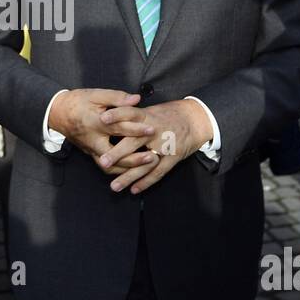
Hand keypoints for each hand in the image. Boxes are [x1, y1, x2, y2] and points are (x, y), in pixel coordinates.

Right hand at [50, 89, 157, 174]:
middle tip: (153, 158)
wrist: (57, 114)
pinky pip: (106, 168)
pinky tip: (135, 170)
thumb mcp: (95, 94)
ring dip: (129, 169)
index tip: (152, 130)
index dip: (135, 129)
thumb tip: (136, 99)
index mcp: (95, 123)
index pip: (118, 127)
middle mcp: (93, 140)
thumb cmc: (78, 101)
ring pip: (110, 167)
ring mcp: (91, 150)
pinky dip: (120, 171)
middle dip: (134, 159)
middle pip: (114, 155)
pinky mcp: (91, 155)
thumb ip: (117, 97)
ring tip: (147, 166)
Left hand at [98, 99, 212, 194]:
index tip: (103, 118)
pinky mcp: (174, 156)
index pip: (130, 113)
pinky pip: (159, 172)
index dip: (117, 114)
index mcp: (148, 116)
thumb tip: (111, 117)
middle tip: (103, 162)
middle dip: (118, 153)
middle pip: (134, 142)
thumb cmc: (170, 114)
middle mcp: (155, 130)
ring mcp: (165, 145)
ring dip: (129, 176)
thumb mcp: (152, 110)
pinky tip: (134, 189)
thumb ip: (133, 117)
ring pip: (145, 163)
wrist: (196, 118)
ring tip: (114, 186)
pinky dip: (146, 182)